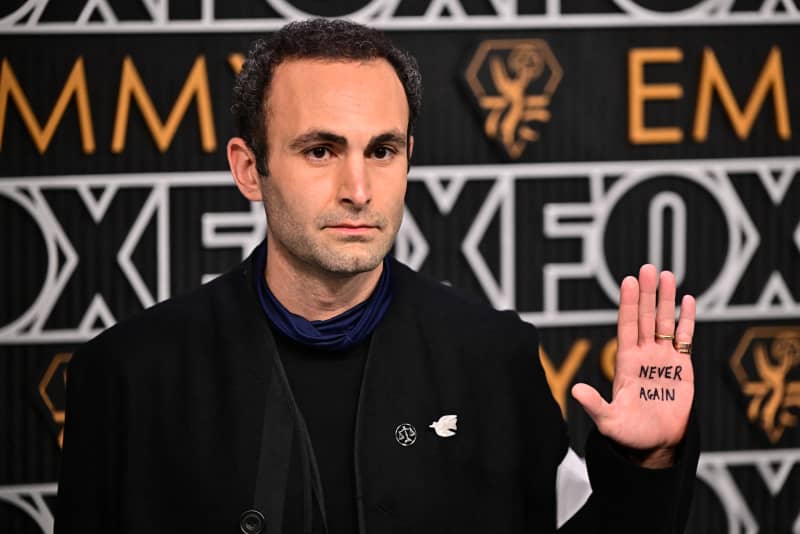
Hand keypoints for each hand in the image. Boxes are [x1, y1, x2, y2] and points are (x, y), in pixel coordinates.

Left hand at [571, 265, 694, 466]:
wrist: (654, 445)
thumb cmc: (628, 434)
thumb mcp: (609, 420)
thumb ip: (594, 405)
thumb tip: (574, 392)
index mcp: (626, 362)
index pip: (626, 326)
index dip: (627, 304)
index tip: (628, 281)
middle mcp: (643, 355)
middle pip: (644, 317)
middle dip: (647, 293)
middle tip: (648, 267)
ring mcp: (663, 359)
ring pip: (664, 322)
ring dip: (666, 300)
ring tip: (667, 275)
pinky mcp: (681, 368)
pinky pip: (684, 339)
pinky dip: (686, 320)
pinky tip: (687, 300)